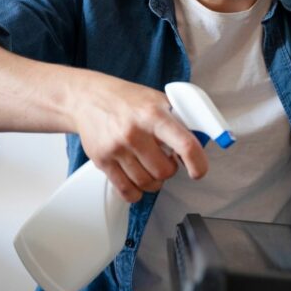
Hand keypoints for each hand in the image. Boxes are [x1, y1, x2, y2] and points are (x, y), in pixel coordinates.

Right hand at [71, 72, 207, 202]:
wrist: (87, 98)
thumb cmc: (127, 100)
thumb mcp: (158, 100)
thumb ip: (179, 120)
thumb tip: (203, 139)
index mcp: (153, 115)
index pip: (184, 145)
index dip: (198, 163)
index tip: (198, 171)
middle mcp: (134, 132)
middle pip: (164, 171)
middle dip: (170, 170)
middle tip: (165, 160)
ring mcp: (116, 148)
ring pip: (147, 183)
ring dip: (154, 181)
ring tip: (151, 167)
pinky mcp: (102, 161)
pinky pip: (126, 191)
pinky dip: (137, 192)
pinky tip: (138, 181)